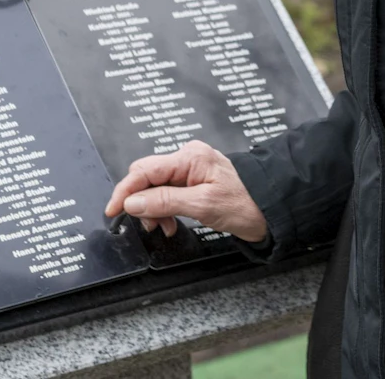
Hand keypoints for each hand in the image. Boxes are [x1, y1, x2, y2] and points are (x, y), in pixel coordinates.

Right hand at [103, 140, 268, 242]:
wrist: (271, 208)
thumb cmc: (245, 203)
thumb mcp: (202, 205)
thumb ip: (165, 202)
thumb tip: (133, 201)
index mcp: (189, 157)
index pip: (144, 170)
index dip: (125, 190)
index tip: (113, 209)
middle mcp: (188, 158)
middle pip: (147, 177)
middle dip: (140, 201)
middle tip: (145, 224)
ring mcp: (191, 169)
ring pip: (156, 188)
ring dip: (153, 209)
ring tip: (163, 227)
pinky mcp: (194, 181)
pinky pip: (168, 193)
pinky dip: (164, 209)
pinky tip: (170, 222)